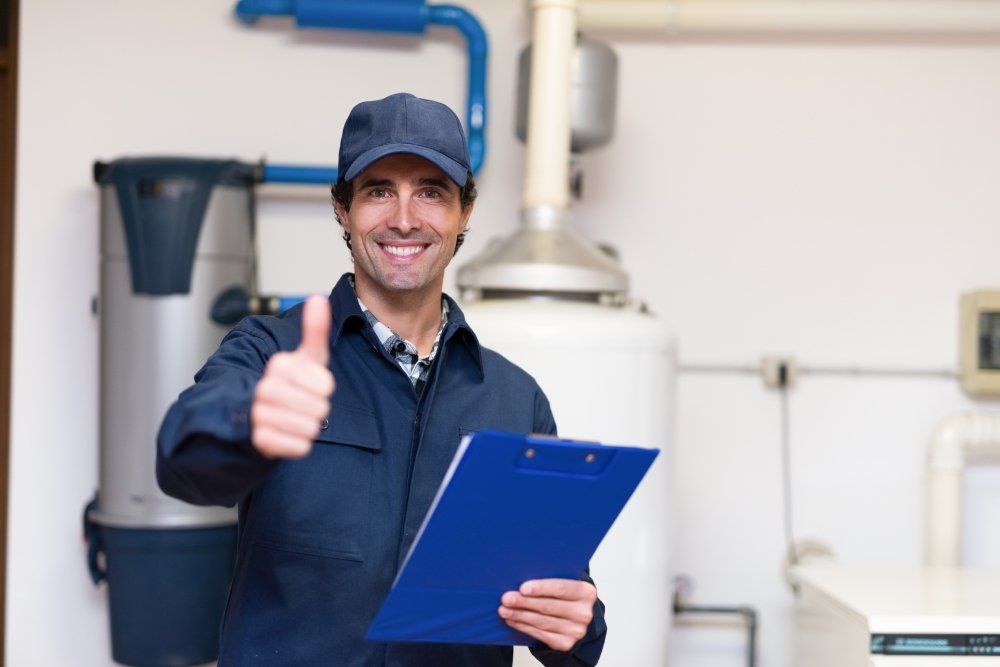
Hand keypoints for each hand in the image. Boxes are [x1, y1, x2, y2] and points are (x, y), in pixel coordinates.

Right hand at [251, 295, 334, 457]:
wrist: (256, 416)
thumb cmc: (290, 384)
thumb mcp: (305, 357)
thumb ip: (314, 329)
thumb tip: (318, 297)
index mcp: (279, 365)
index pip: (325, 385)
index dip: (323, 389)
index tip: (308, 385)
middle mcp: (265, 388)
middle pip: (320, 408)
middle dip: (317, 410)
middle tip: (300, 405)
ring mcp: (259, 414)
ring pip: (311, 429)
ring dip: (308, 427)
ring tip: (293, 418)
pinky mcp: (259, 441)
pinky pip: (300, 447)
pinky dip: (299, 445)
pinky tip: (287, 434)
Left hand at [498, 579, 596, 652]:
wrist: (574, 618)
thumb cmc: (564, 596)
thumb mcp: (563, 583)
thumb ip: (550, 578)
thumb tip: (520, 576)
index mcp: (586, 592)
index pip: (561, 588)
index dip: (541, 588)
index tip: (522, 588)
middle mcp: (584, 613)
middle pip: (548, 606)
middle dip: (524, 602)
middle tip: (506, 599)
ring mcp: (576, 631)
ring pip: (542, 621)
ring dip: (519, 615)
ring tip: (504, 610)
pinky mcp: (566, 643)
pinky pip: (540, 634)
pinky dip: (524, 627)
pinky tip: (513, 620)